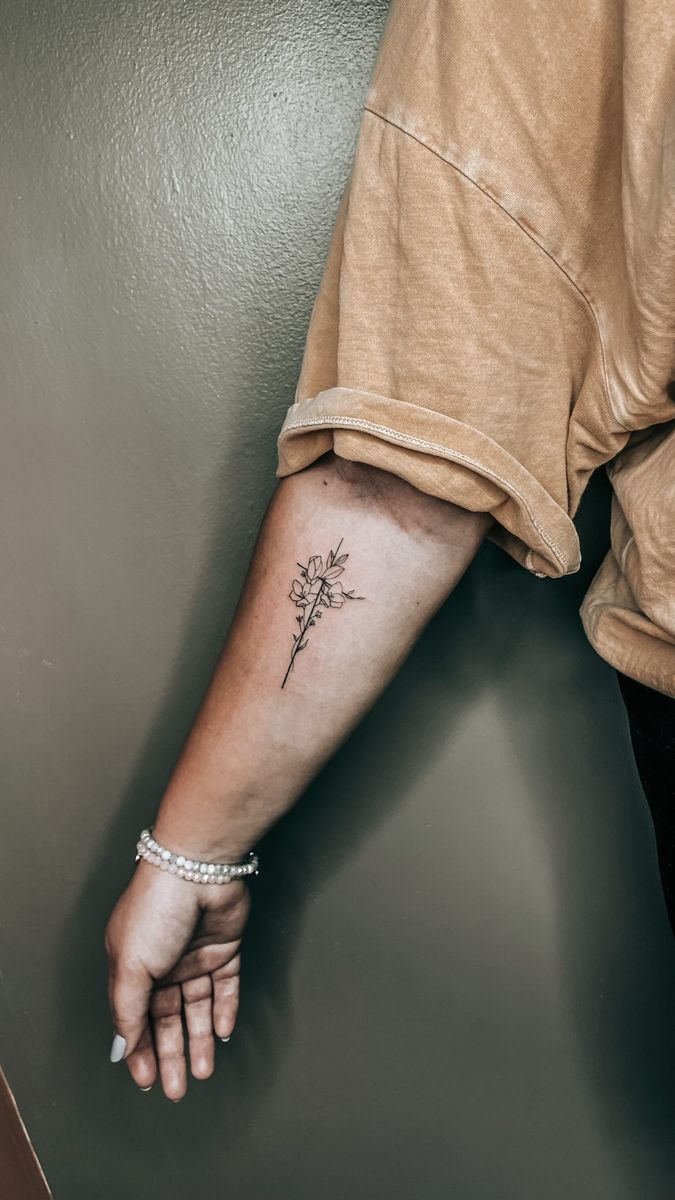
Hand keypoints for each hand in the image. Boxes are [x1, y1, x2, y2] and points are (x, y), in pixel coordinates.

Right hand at [104, 858, 250, 1099]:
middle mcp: (162, 963)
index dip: (139, 1051)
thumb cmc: (156, 908)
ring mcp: (194, 955)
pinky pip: (225, 986)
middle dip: (171, 1054)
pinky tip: (223, 1033)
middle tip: (178, 1088)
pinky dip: (225, 1010)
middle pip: (167, 1018)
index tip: (147, 1081)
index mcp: (132, 966)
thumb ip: (126, 1009)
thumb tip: (123, 1045)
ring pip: (197, 1008)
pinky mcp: (224, 947)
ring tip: (202, 1071)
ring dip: (200, 1040)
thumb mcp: (130, 965)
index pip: (134, 1018)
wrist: (198, 868)